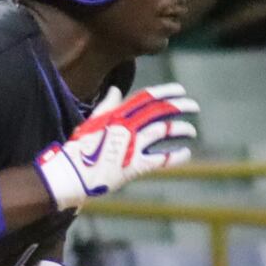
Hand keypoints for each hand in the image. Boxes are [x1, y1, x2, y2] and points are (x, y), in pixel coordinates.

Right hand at [33, 84, 198, 211]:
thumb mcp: (91, 122)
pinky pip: (161, 159)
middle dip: (180, 106)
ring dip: (181, 129)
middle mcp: (126, 126)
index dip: (166, 92)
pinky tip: (186, 153)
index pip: (146, 97)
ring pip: (163, 131)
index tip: (181, 90)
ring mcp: (131, 145)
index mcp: (116, 114)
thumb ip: (106, 106)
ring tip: (191, 131)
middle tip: (194, 106)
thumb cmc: (79, 148)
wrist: (72, 174)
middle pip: (159, 111)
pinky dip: (176, 156)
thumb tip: (116, 90)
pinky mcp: (134, 166)